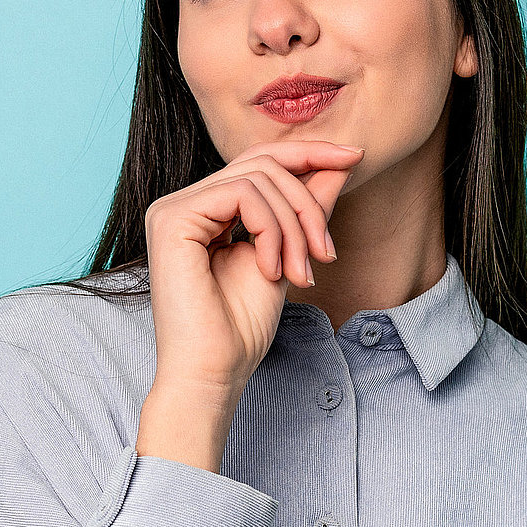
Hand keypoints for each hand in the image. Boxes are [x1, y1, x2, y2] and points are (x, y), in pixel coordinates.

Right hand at [144, 139, 362, 396]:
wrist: (214, 373)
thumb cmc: (241, 329)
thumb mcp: (287, 256)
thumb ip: (305, 209)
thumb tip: (341, 162)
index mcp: (205, 211)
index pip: (259, 161)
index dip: (308, 153)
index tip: (355, 156)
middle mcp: (183, 203)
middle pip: (263, 163)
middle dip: (307, 204)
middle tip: (326, 252)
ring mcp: (172, 208)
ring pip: (258, 178)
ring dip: (294, 226)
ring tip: (300, 272)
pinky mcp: (172, 218)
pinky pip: (241, 194)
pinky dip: (271, 231)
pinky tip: (272, 270)